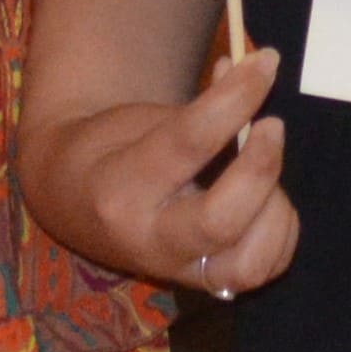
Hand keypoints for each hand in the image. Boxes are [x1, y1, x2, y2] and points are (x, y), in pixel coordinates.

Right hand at [22, 46, 296, 295]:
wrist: (71, 204)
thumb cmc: (107, 148)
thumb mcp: (138, 119)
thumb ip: (199, 106)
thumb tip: (253, 70)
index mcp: (121, 187)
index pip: (188, 142)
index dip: (234, 99)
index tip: (264, 66)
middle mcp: (150, 240)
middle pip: (221, 220)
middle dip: (260, 170)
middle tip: (272, 127)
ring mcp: (180, 271)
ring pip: (249, 263)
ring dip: (274, 209)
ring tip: (265, 175)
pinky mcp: (205, 286)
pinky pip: (263, 268)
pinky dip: (279, 230)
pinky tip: (267, 201)